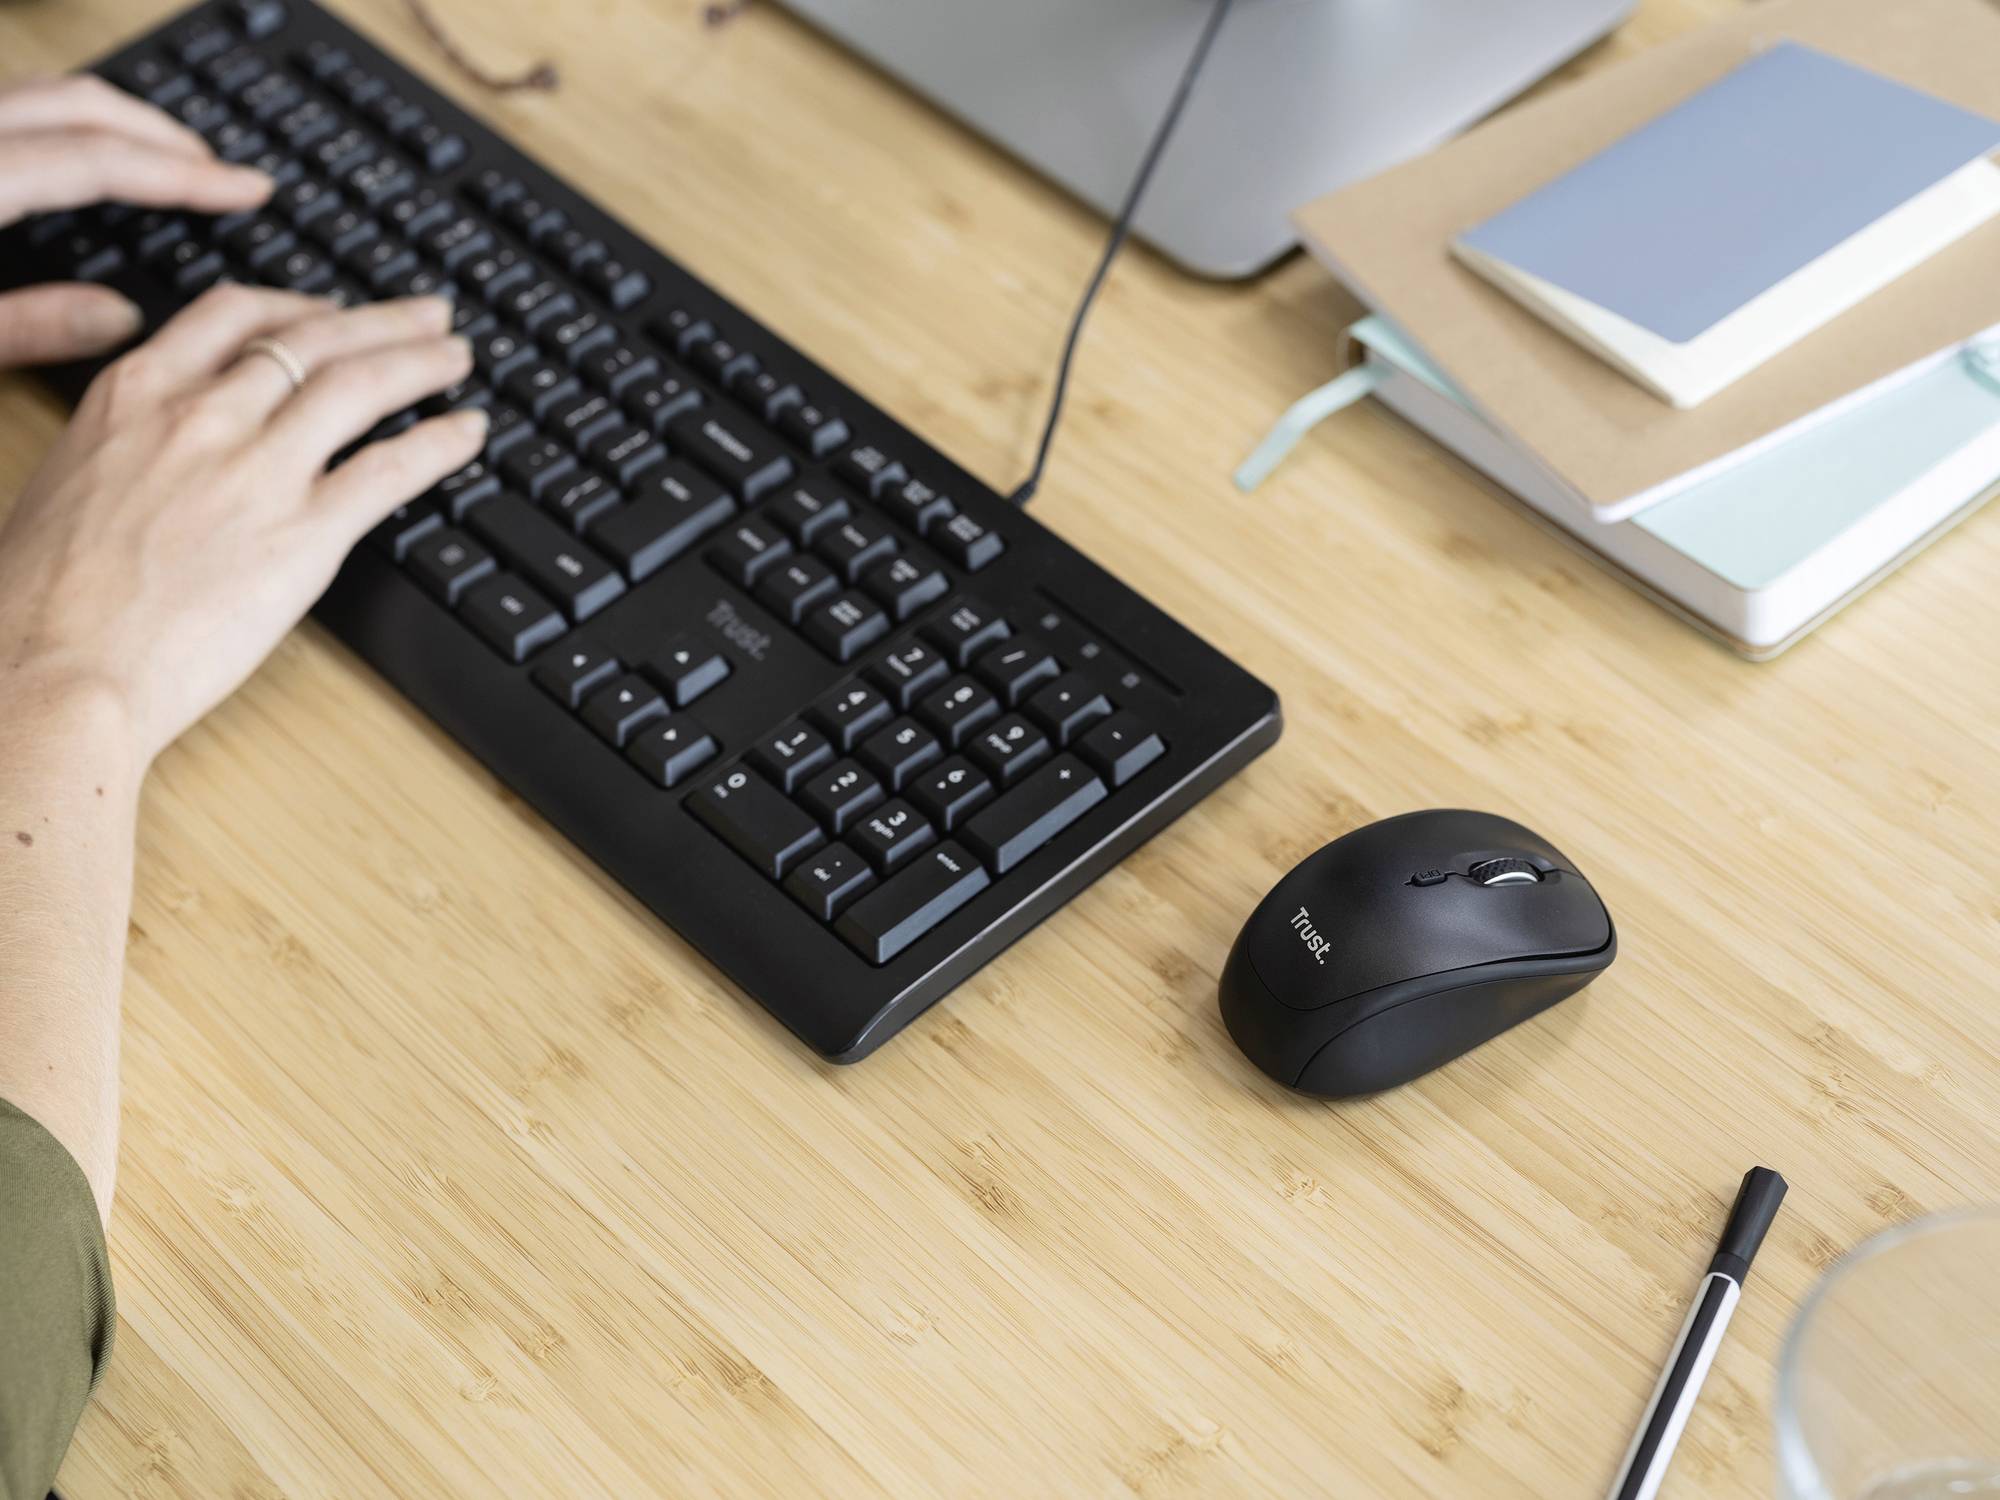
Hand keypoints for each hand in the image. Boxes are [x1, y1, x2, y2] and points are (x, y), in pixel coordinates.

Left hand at [0, 73, 272, 365]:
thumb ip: (28, 326)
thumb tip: (120, 319)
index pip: (100, 160)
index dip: (185, 176)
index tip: (249, 190)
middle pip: (80, 106)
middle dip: (162, 134)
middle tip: (220, 173)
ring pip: (46, 94)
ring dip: (116, 120)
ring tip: (165, 158)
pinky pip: (16, 108)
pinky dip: (65, 124)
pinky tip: (83, 163)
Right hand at [0, 285, 487, 766]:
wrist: (54, 668)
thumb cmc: (39, 601)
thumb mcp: (66, 483)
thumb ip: (125, 447)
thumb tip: (155, 456)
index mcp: (135, 393)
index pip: (232, 313)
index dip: (296, 306)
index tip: (329, 313)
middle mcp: (203, 415)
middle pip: (313, 338)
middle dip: (379, 321)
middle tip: (426, 317)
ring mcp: (259, 469)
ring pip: (361, 384)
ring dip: (420, 362)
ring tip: (457, 357)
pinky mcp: (306, 532)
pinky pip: (392, 467)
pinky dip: (441, 442)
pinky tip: (470, 433)